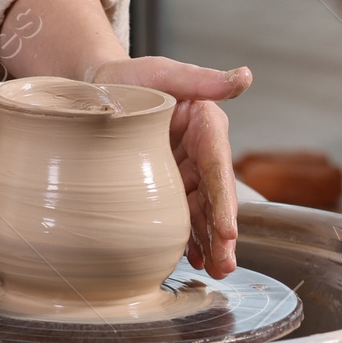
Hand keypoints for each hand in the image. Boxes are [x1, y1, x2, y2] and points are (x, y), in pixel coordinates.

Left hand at [90, 56, 250, 278]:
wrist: (96, 91)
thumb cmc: (129, 78)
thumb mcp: (161, 73)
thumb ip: (200, 79)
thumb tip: (245, 76)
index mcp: (206, 125)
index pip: (219, 167)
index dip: (225, 201)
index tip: (228, 232)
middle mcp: (201, 151)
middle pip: (216, 196)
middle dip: (223, 232)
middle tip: (225, 264)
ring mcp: (186, 171)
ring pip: (203, 211)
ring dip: (211, 241)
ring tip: (215, 269)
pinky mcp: (168, 185)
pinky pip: (184, 214)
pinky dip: (191, 237)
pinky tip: (195, 260)